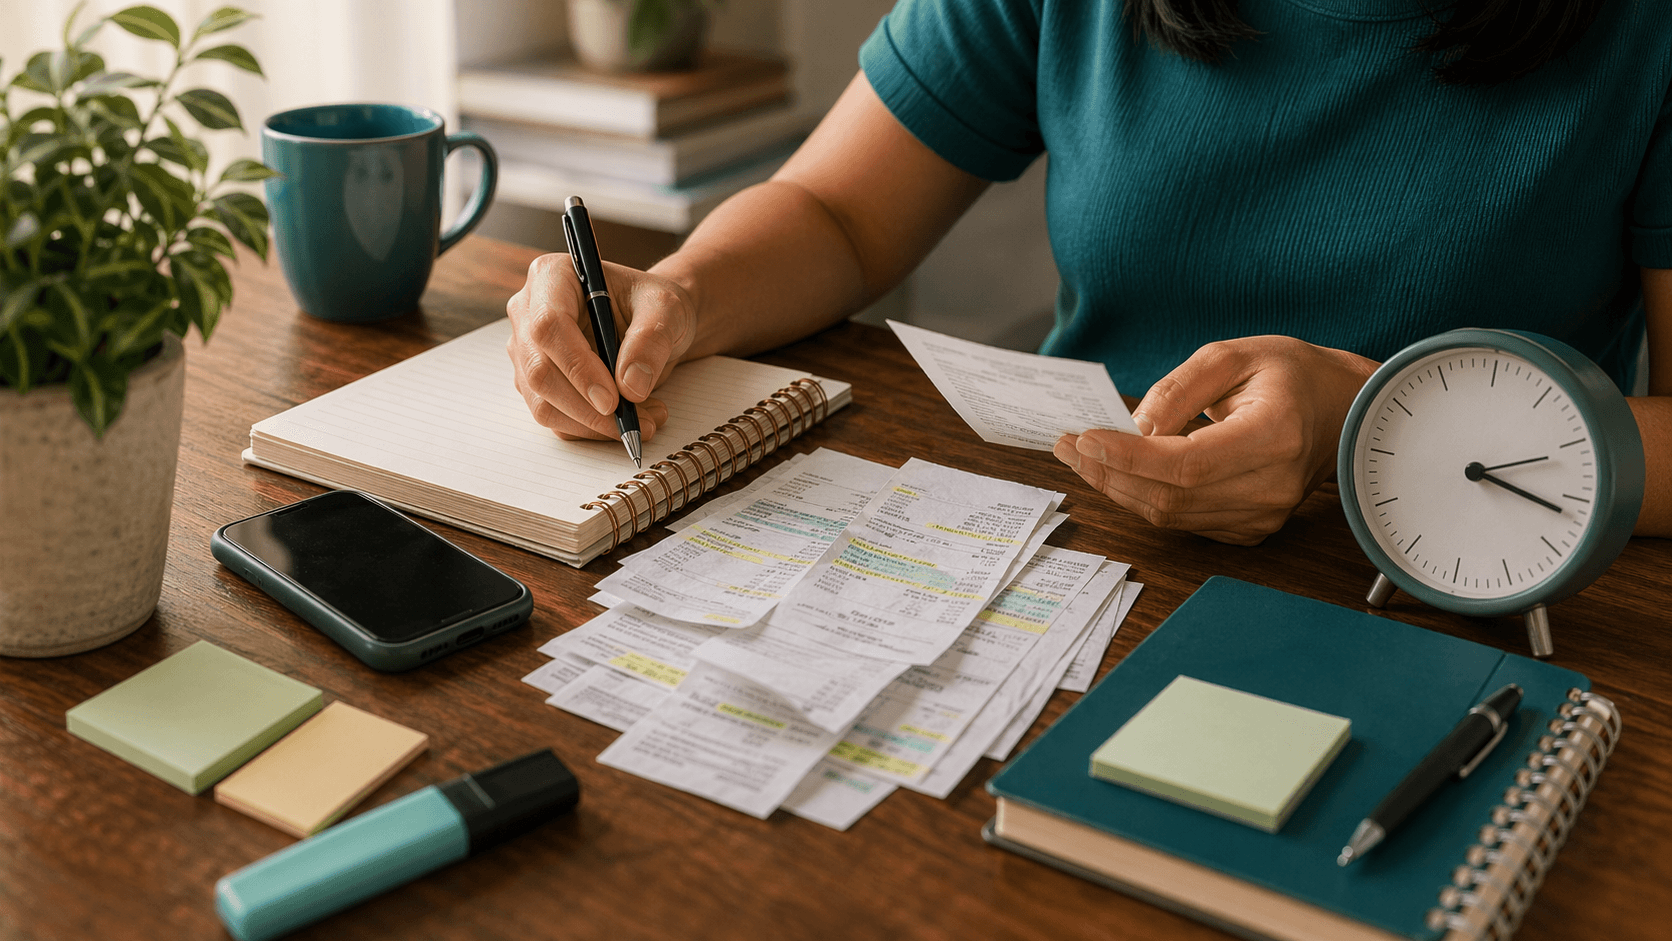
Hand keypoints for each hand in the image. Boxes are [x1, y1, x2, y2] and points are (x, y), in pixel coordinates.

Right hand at [505, 253, 694, 440]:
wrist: (652, 321)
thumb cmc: (653, 305)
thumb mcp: (666, 310)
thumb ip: (651, 341)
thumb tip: (630, 387)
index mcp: (552, 276)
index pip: (548, 326)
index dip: (577, 367)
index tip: (612, 399)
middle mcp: (529, 312)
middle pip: (540, 371)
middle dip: (588, 407)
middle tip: (634, 422)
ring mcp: (527, 350)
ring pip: (543, 402)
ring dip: (594, 424)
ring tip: (645, 420)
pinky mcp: (536, 383)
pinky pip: (555, 417)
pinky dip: (592, 429)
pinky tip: (630, 420)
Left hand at [1053, 336, 1377, 544]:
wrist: (1343, 412)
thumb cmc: (1292, 375)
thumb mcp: (1233, 356)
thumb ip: (1178, 389)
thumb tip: (1134, 429)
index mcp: (1276, 437)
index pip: (1187, 464)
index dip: (1129, 458)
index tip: (1082, 438)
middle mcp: (1272, 487)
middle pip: (1171, 497)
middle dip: (1108, 473)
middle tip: (1065, 446)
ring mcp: (1264, 516)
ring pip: (1171, 515)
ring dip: (1118, 488)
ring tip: (1080, 456)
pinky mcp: (1251, 528)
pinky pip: (1183, 520)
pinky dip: (1144, 498)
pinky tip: (1118, 472)